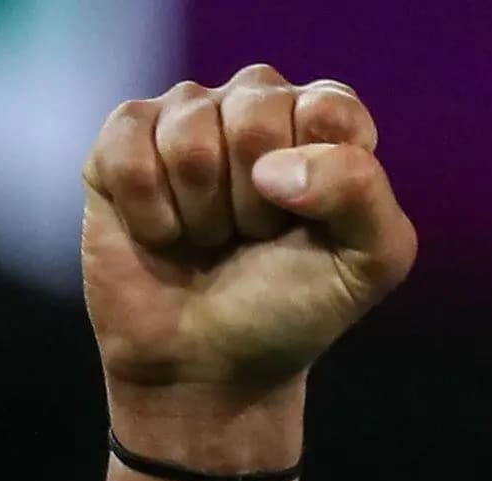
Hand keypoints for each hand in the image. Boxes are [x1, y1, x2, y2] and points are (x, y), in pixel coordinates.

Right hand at [82, 67, 414, 449]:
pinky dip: (150, 211)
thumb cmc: (293, 306)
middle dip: (257, 199)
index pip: (330, 107)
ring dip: (203, 210)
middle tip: (254, 236)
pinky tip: (163, 233)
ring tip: (210, 237)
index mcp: (323, 126)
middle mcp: (253, 106)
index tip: (310, 222)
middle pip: (256, 112)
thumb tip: (273, 168)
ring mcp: (184, 118)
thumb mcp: (369, 264)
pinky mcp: (122, 141)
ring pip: (190, 133)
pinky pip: (129, 146)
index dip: (319, 173)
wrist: (209, 363)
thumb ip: (364, 196)